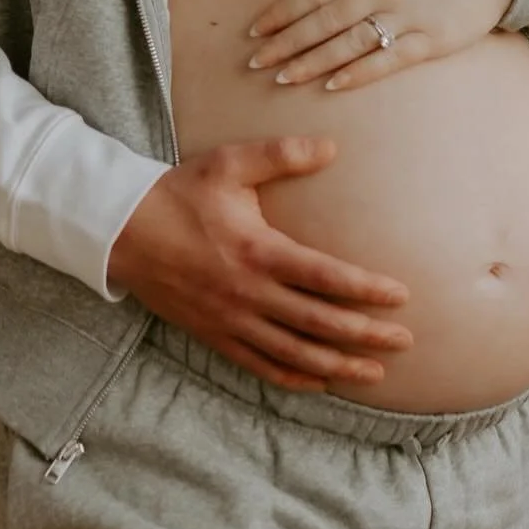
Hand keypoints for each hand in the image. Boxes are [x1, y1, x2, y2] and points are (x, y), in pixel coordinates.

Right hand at [106, 136, 412, 391]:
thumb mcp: (229, 164)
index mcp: (258, 252)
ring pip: (296, 354)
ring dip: (339, 366)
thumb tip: (331, 147)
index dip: (367, 290)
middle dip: (366, 334)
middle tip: (405, 339)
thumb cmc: (180, 193)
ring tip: (376, 372)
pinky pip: (263, 366)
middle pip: (320, 323)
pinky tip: (322, 381)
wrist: (123, 232)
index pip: (326, 277)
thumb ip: (281, 154)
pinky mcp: (216, 336)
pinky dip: (296, 377)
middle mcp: (248, 294)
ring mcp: (232, 321)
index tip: (401, 296)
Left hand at [247, 0, 519, 91]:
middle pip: (324, 22)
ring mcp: (408, 15)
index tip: (256, 32)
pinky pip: (388, 61)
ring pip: (349, 44)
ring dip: (312, 63)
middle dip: (286, 44)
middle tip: (256, 63)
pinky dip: (358, 73)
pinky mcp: (432, 40)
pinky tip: (332, 85)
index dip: (281, 14)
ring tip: (283, 78)